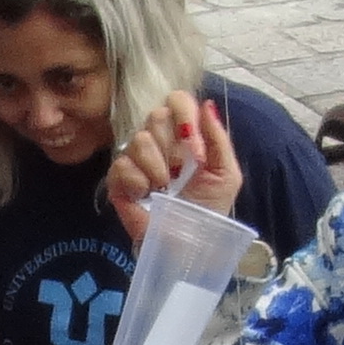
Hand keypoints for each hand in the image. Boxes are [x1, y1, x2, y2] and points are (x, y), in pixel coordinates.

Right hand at [101, 91, 237, 228]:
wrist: (186, 244)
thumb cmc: (208, 210)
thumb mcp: (225, 174)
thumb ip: (218, 138)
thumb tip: (207, 104)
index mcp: (184, 135)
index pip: (177, 100)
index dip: (185, 118)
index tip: (196, 151)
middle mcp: (159, 140)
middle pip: (156, 116)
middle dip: (174, 149)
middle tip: (181, 175)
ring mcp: (135, 158)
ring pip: (139, 139)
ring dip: (158, 169)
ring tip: (164, 189)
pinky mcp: (117, 178)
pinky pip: (122, 164)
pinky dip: (138, 183)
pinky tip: (146, 196)